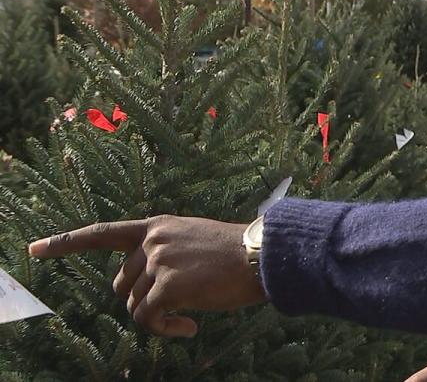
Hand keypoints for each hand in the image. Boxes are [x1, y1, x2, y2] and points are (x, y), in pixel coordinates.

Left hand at [28, 215, 266, 337]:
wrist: (262, 256)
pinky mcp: (169, 286)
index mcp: (157, 226)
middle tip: (173, 308)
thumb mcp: (194, 239)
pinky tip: (189, 329)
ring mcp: (158, 262)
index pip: (102, 233)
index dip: (66, 242)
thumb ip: (165, 252)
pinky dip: (164, 330)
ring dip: (157, 318)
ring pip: (134, 304)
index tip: (35, 250)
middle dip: (141, 299)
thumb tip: (142, 289)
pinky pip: (148, 319)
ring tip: (187, 320)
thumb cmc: (236, 253)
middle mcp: (152, 241)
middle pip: (121, 283)